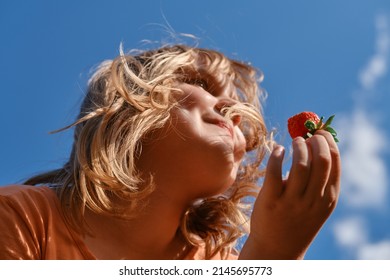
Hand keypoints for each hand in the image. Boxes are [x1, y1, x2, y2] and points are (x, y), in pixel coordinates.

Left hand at [239, 130, 340, 258]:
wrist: (277, 248)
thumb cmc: (297, 219)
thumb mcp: (316, 204)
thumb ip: (320, 180)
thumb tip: (316, 145)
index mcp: (328, 198)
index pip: (334, 161)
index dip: (328, 142)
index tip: (320, 132)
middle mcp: (313, 200)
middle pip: (321, 159)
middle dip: (315, 140)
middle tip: (305, 136)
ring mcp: (292, 201)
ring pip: (300, 164)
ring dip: (298, 146)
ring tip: (294, 142)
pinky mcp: (271, 201)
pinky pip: (274, 172)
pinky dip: (277, 155)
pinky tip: (278, 150)